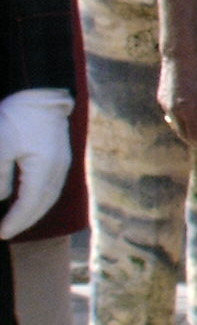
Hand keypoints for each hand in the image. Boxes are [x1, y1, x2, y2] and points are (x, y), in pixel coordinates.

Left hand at [0, 89, 72, 237]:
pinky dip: (41, 197)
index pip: (30, 203)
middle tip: (7, 231)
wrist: (42, 91)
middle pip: (44, 203)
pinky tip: (30, 198)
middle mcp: (58, 168)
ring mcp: (63, 160)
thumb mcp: (1, 146)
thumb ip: (0, 177)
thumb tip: (2, 198)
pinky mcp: (60, 154)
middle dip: (26, 220)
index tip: (1, 233)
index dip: (15, 221)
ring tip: (18, 219)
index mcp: (44, 167)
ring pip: (51, 195)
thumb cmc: (18, 117)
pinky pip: (52, 184)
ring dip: (35, 210)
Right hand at [156, 45, 196, 149]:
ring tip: (195, 134)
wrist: (179, 55)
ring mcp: (165, 105)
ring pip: (175, 124)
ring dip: (185, 131)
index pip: (196, 133)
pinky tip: (185, 118)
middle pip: (183, 133)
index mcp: (189, 109)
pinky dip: (178, 120)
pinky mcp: (161, 99)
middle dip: (193, 140)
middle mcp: (174, 110)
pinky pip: (170, 115)